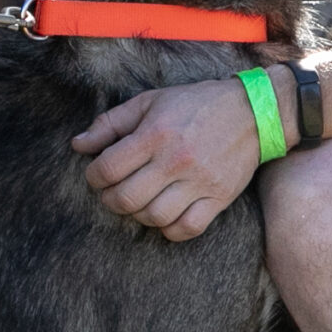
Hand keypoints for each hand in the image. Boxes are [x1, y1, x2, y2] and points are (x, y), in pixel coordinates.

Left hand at [72, 78, 262, 240]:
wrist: (254, 112)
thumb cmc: (196, 104)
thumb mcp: (151, 102)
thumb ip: (111, 123)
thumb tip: (78, 144)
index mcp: (155, 134)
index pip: (107, 169)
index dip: (93, 177)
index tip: (97, 175)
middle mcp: (176, 160)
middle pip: (126, 199)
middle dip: (110, 200)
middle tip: (112, 192)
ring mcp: (199, 182)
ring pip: (154, 218)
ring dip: (137, 215)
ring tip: (138, 202)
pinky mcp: (219, 198)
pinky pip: (186, 229)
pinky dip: (169, 229)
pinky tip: (164, 215)